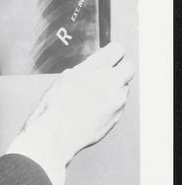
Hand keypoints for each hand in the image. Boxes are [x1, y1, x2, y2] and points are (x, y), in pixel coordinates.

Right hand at [19, 42, 135, 164]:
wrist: (56, 134)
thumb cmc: (55, 107)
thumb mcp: (65, 79)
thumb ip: (84, 70)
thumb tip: (92, 68)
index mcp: (95, 68)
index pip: (116, 50)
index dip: (112, 52)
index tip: (110, 56)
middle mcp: (110, 82)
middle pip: (128, 68)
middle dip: (119, 70)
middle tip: (106, 76)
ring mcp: (117, 100)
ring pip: (124, 87)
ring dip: (114, 89)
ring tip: (93, 97)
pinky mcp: (118, 115)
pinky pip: (119, 104)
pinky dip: (110, 104)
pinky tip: (93, 110)